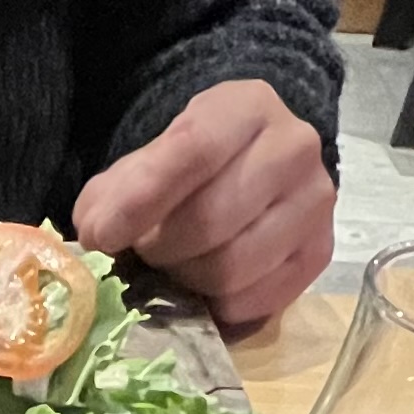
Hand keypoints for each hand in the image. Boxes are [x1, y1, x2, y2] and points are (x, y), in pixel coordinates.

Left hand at [72, 82, 334, 332]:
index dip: (140, 201)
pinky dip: (216, 305)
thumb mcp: (150, 158)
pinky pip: (255, 300)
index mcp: (247, 107)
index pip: (193, 152)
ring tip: (174, 266)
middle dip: (161, 248)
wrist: (257, 165)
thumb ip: (115, 192)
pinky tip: (203, 287)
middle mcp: (293, 147)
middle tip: (143, 252)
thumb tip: (93, 239)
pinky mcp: (319, 253)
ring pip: (234, 267)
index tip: (100, 237)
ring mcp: (314, 202)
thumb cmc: (193, 166)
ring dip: (187, 279)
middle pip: (213, 219)